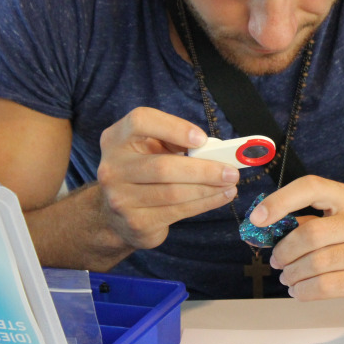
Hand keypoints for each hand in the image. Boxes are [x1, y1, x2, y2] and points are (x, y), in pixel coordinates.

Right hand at [95, 107, 238, 250]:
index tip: (201, 139)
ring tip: (231, 184)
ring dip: (209, 189)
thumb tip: (216, 150)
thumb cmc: (144, 171)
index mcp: (117, 138)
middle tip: (231, 171)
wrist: (116, 214)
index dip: (174, 127)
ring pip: (174, 193)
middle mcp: (112, 167)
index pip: (140, 121)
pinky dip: (204, 203)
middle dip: (203, 170)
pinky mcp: (135, 222)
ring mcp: (120, 198)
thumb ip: (177, 143)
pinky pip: (177, 211)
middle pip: (163, 167)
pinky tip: (221, 196)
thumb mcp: (153, 148)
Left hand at [249, 175, 343, 321]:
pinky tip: (299, 291)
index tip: (258, 218)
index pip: (312, 187)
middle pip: (311, 232)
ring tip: (288, 278)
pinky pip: (326, 285)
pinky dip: (304, 291)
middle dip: (285, 250)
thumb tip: (267, 226)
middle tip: (276, 261)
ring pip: (317, 262)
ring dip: (293, 274)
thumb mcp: (338, 228)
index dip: (280, 200)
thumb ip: (307, 224)